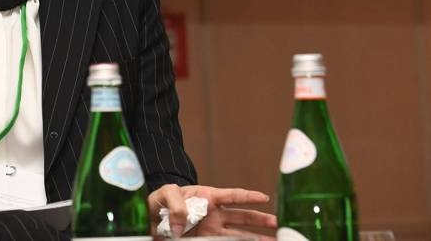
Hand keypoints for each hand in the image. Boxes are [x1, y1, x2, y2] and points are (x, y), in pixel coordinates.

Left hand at [149, 184, 276, 238]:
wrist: (153, 216)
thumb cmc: (161, 200)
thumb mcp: (164, 194)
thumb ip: (175, 204)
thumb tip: (183, 222)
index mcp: (207, 197)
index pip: (231, 196)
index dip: (247, 196)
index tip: (264, 197)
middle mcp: (214, 214)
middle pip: (242, 217)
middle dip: (260, 220)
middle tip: (277, 224)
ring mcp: (213, 230)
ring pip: (240, 235)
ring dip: (256, 238)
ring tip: (273, 240)